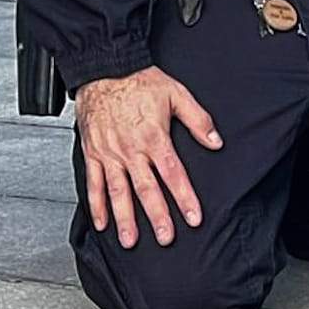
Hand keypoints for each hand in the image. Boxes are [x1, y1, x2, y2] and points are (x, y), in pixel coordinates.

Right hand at [73, 66, 221, 248]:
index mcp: (154, 137)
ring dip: (125, 219)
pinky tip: (103, 223)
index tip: (194, 217)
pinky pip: (94, 184)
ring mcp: (110, 154)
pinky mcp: (93, 153)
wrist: (104, 68)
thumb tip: (215, 141)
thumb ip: (198, 119)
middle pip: (147, 190)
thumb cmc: (138, 80)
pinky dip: (96, 205)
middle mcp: (131, 150)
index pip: (173, 174)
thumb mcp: (176, 94)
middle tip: (165, 238)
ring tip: (131, 240)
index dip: (184, 198)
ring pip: (118, 193)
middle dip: (157, 217)